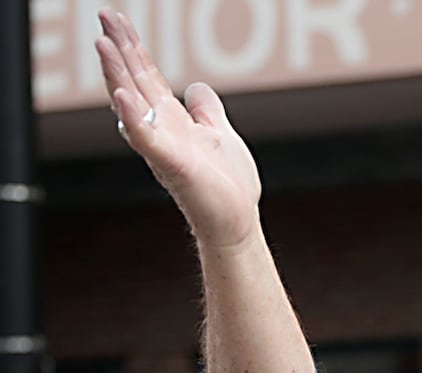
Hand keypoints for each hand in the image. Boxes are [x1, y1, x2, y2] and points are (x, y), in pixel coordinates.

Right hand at [96, 8, 261, 250]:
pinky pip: (147, 139)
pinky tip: (122, 96)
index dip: (133, 47)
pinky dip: (133, 118)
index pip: (147, 76)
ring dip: (117, 74)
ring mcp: (163, 146)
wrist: (236, 221)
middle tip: (104, 14)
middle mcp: (161, 129)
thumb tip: (195, 86)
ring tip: (103, 44)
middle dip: (120, 48)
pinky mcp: (172, 165)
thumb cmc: (227, 185)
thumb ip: (206, 111)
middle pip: (135, 81)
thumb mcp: (219, 135)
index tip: (116, 19)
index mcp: (172, 120)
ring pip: (133, 104)